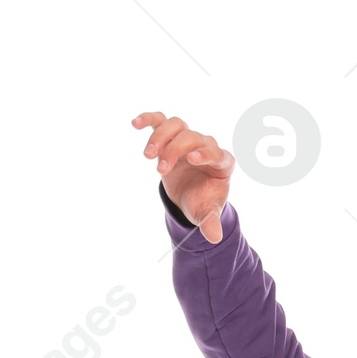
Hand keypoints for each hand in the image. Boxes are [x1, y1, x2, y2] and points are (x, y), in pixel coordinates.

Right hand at [131, 110, 233, 243]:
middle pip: (191, 138)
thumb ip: (210, 222)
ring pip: (176, 126)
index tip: (192, 159)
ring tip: (148, 156)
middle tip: (160, 170)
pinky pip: (161, 121)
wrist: (189, 196)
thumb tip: (215, 238)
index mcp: (221, 164)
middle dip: (175, 152)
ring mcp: (188, 140)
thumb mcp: (204, 213)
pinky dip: (149, 119)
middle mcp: (206, 147)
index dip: (206, 154)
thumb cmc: (201, 202)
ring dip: (160, 137)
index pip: (217, 153)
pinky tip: (135, 124)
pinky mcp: (172, 137)